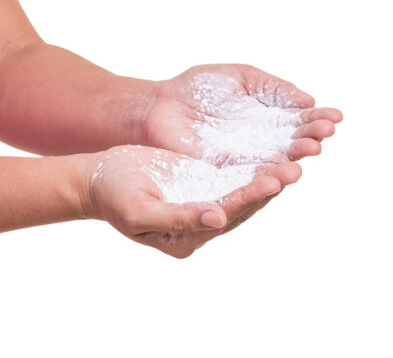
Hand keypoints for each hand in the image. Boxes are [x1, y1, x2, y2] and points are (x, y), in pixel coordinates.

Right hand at [79, 145, 301, 257]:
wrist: (98, 178)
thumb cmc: (112, 195)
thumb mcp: (138, 210)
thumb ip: (177, 217)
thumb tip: (218, 218)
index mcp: (185, 238)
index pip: (224, 217)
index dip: (248, 198)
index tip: (271, 181)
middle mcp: (200, 226)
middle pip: (242, 207)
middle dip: (268, 187)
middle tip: (294, 168)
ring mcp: (203, 204)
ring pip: (243, 192)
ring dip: (267, 177)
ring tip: (293, 159)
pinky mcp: (203, 185)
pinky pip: (233, 178)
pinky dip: (253, 167)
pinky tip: (273, 154)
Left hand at [143, 64, 342, 161]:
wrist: (159, 106)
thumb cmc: (197, 87)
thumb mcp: (241, 77)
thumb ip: (272, 88)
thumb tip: (308, 102)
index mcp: (267, 118)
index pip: (299, 122)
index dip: (318, 121)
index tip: (336, 117)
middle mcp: (260, 143)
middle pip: (292, 144)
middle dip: (310, 138)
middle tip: (324, 134)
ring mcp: (244, 161)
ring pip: (275, 163)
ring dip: (295, 157)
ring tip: (311, 150)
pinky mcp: (224, 175)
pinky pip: (250, 177)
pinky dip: (267, 174)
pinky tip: (283, 168)